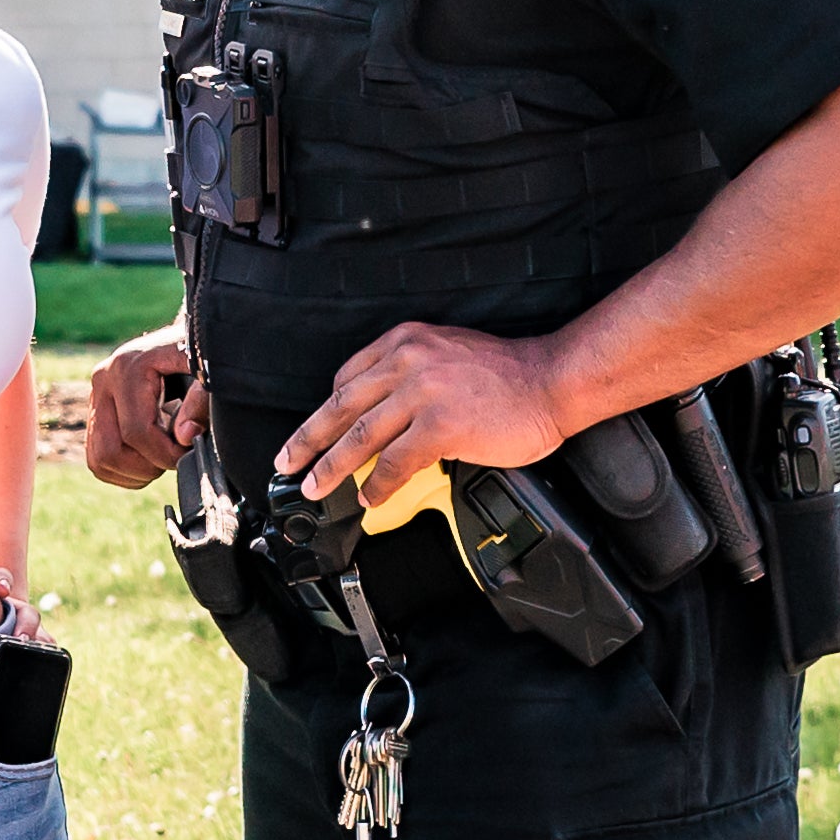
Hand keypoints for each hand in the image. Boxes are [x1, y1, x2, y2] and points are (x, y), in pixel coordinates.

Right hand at [81, 322, 201, 491]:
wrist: (189, 334)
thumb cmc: (203, 350)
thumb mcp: (209, 367)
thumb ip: (200, 400)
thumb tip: (184, 437)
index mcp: (127, 367)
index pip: (136, 431)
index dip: (166, 453)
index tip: (191, 449)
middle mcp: (103, 380)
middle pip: (109, 450)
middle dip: (147, 467)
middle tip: (176, 457)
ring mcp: (96, 396)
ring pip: (99, 460)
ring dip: (134, 472)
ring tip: (164, 457)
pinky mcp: (97, 411)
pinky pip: (97, 458)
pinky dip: (124, 471)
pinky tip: (151, 460)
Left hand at [277, 321, 574, 508]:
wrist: (551, 379)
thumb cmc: (507, 374)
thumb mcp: (446, 354)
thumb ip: (410, 376)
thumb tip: (383, 418)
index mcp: (405, 341)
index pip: (348, 378)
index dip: (325, 412)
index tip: (310, 433)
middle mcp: (407, 360)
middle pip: (341, 406)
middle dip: (308, 439)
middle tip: (287, 461)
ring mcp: (422, 392)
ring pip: (359, 437)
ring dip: (332, 468)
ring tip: (316, 487)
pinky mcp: (440, 425)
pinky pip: (394, 462)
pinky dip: (378, 485)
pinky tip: (371, 498)